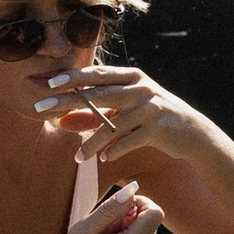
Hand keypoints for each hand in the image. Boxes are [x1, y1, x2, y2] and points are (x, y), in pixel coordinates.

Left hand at [41, 64, 218, 186]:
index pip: (96, 74)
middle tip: (42, 108)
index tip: (48, 83)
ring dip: (92, 143)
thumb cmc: (151, 118)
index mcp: (131, 77)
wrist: (192, 132)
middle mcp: (140, 88)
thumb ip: (93, 115)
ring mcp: (150, 107)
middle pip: (98, 94)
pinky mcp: (157, 128)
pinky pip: (129, 141)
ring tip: (78, 157)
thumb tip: (60, 121)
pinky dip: (114, 151)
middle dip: (67, 101)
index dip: (72, 77)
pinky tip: (104, 160)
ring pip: (112, 124)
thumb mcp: (124, 112)